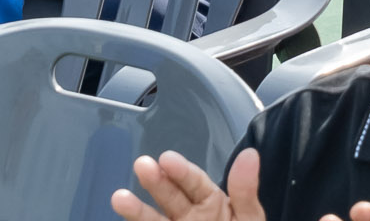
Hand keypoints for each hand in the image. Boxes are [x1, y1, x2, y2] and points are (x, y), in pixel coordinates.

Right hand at [112, 148, 263, 220]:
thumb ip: (245, 193)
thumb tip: (249, 155)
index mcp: (213, 204)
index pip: (193, 181)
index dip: (180, 170)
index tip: (167, 159)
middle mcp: (190, 217)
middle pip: (169, 195)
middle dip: (156, 180)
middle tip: (142, 166)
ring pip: (153, 220)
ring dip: (136, 209)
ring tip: (119, 198)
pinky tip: (123, 219)